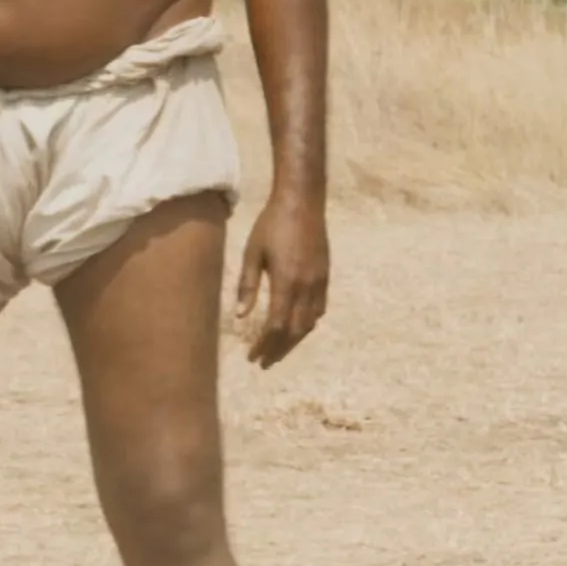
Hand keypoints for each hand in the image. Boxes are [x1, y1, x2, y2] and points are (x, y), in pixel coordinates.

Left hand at [231, 188, 328, 367]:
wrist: (302, 202)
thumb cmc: (271, 224)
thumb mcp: (252, 253)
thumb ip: (248, 286)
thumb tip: (241, 317)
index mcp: (286, 282)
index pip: (275, 326)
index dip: (264, 346)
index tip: (252, 357)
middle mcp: (306, 286)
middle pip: (293, 331)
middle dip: (278, 350)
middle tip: (264, 363)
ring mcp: (319, 282)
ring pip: (309, 323)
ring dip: (293, 341)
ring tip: (278, 350)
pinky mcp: (325, 276)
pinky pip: (319, 309)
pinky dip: (307, 324)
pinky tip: (297, 327)